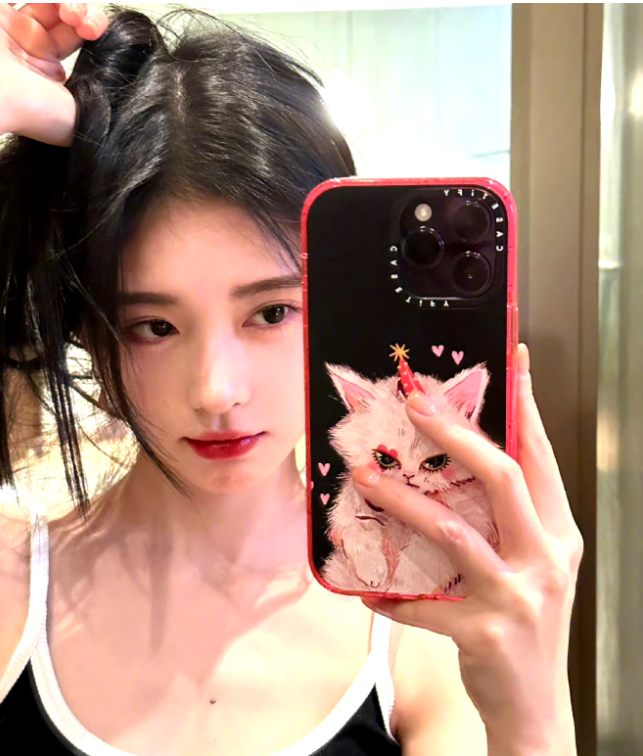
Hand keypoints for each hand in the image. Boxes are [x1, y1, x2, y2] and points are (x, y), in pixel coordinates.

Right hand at [0, 3, 108, 143]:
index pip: (77, 41)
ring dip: (69, 3)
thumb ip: (98, 104)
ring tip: (69, 11)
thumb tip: (118, 100)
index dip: (92, 30)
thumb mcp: (78, 119)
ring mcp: (10, 28)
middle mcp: (28, 50)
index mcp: (46, 74)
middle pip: (66, 18)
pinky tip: (58, 3)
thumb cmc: (34, 113)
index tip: (94, 32)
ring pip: (49, 2)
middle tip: (85, 22)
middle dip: (84, 14)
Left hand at [351, 344, 582, 755]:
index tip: (514, 355)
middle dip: (456, 435)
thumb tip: (452, 465)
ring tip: (363, 475)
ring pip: (452, 530)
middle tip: (412, 403)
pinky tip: (365, 588)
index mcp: (557, 532)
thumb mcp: (529, 564)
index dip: (526, 404)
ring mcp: (517, 595)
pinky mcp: (484, 632)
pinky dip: (391, 595)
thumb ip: (503, 519)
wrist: (535, 706)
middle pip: (502, 477)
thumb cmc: (525, 623)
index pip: (540, 455)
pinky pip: (424, 603)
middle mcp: (545, 557)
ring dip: (401, 500)